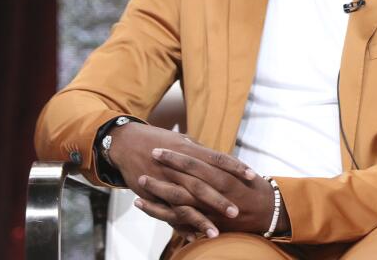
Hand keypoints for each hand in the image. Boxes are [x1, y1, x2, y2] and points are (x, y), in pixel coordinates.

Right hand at [107, 123, 255, 236]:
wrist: (125, 143)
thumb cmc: (159, 140)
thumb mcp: (182, 140)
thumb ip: (201, 152)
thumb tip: (222, 160)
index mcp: (188, 150)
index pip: (217, 158)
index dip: (234, 167)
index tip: (251, 176)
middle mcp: (177, 167)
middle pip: (201, 184)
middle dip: (219, 199)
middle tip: (237, 212)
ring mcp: (163, 181)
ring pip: (184, 203)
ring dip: (200, 219)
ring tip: (216, 232)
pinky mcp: (151, 194)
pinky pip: (166, 212)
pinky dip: (179, 225)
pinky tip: (192, 236)